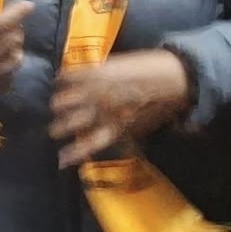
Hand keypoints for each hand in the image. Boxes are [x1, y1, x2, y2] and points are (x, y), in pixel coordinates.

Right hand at [0, 1, 34, 112]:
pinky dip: (10, 67)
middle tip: (11, 24)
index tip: (28, 5)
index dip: (18, 12)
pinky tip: (2, 62)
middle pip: (14, 41)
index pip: (3, 24)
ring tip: (9, 43)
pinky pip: (9, 79)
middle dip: (17, 28)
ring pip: (16, 60)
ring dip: (16, 48)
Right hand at [49, 49, 191, 166]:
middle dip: (58, 128)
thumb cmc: (164, 107)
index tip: (60, 160)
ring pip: (65, 101)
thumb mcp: (142, 127)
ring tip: (55, 104)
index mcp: (114, 130)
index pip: (87, 146)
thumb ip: (123, 133)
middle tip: (54, 129)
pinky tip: (58, 80)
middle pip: (70, 124)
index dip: (72, 154)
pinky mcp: (97, 71)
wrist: (176, 78)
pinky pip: (71, 77)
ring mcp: (97, 91)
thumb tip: (110, 140)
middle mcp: (101, 113)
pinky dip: (62, 79)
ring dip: (58, 104)